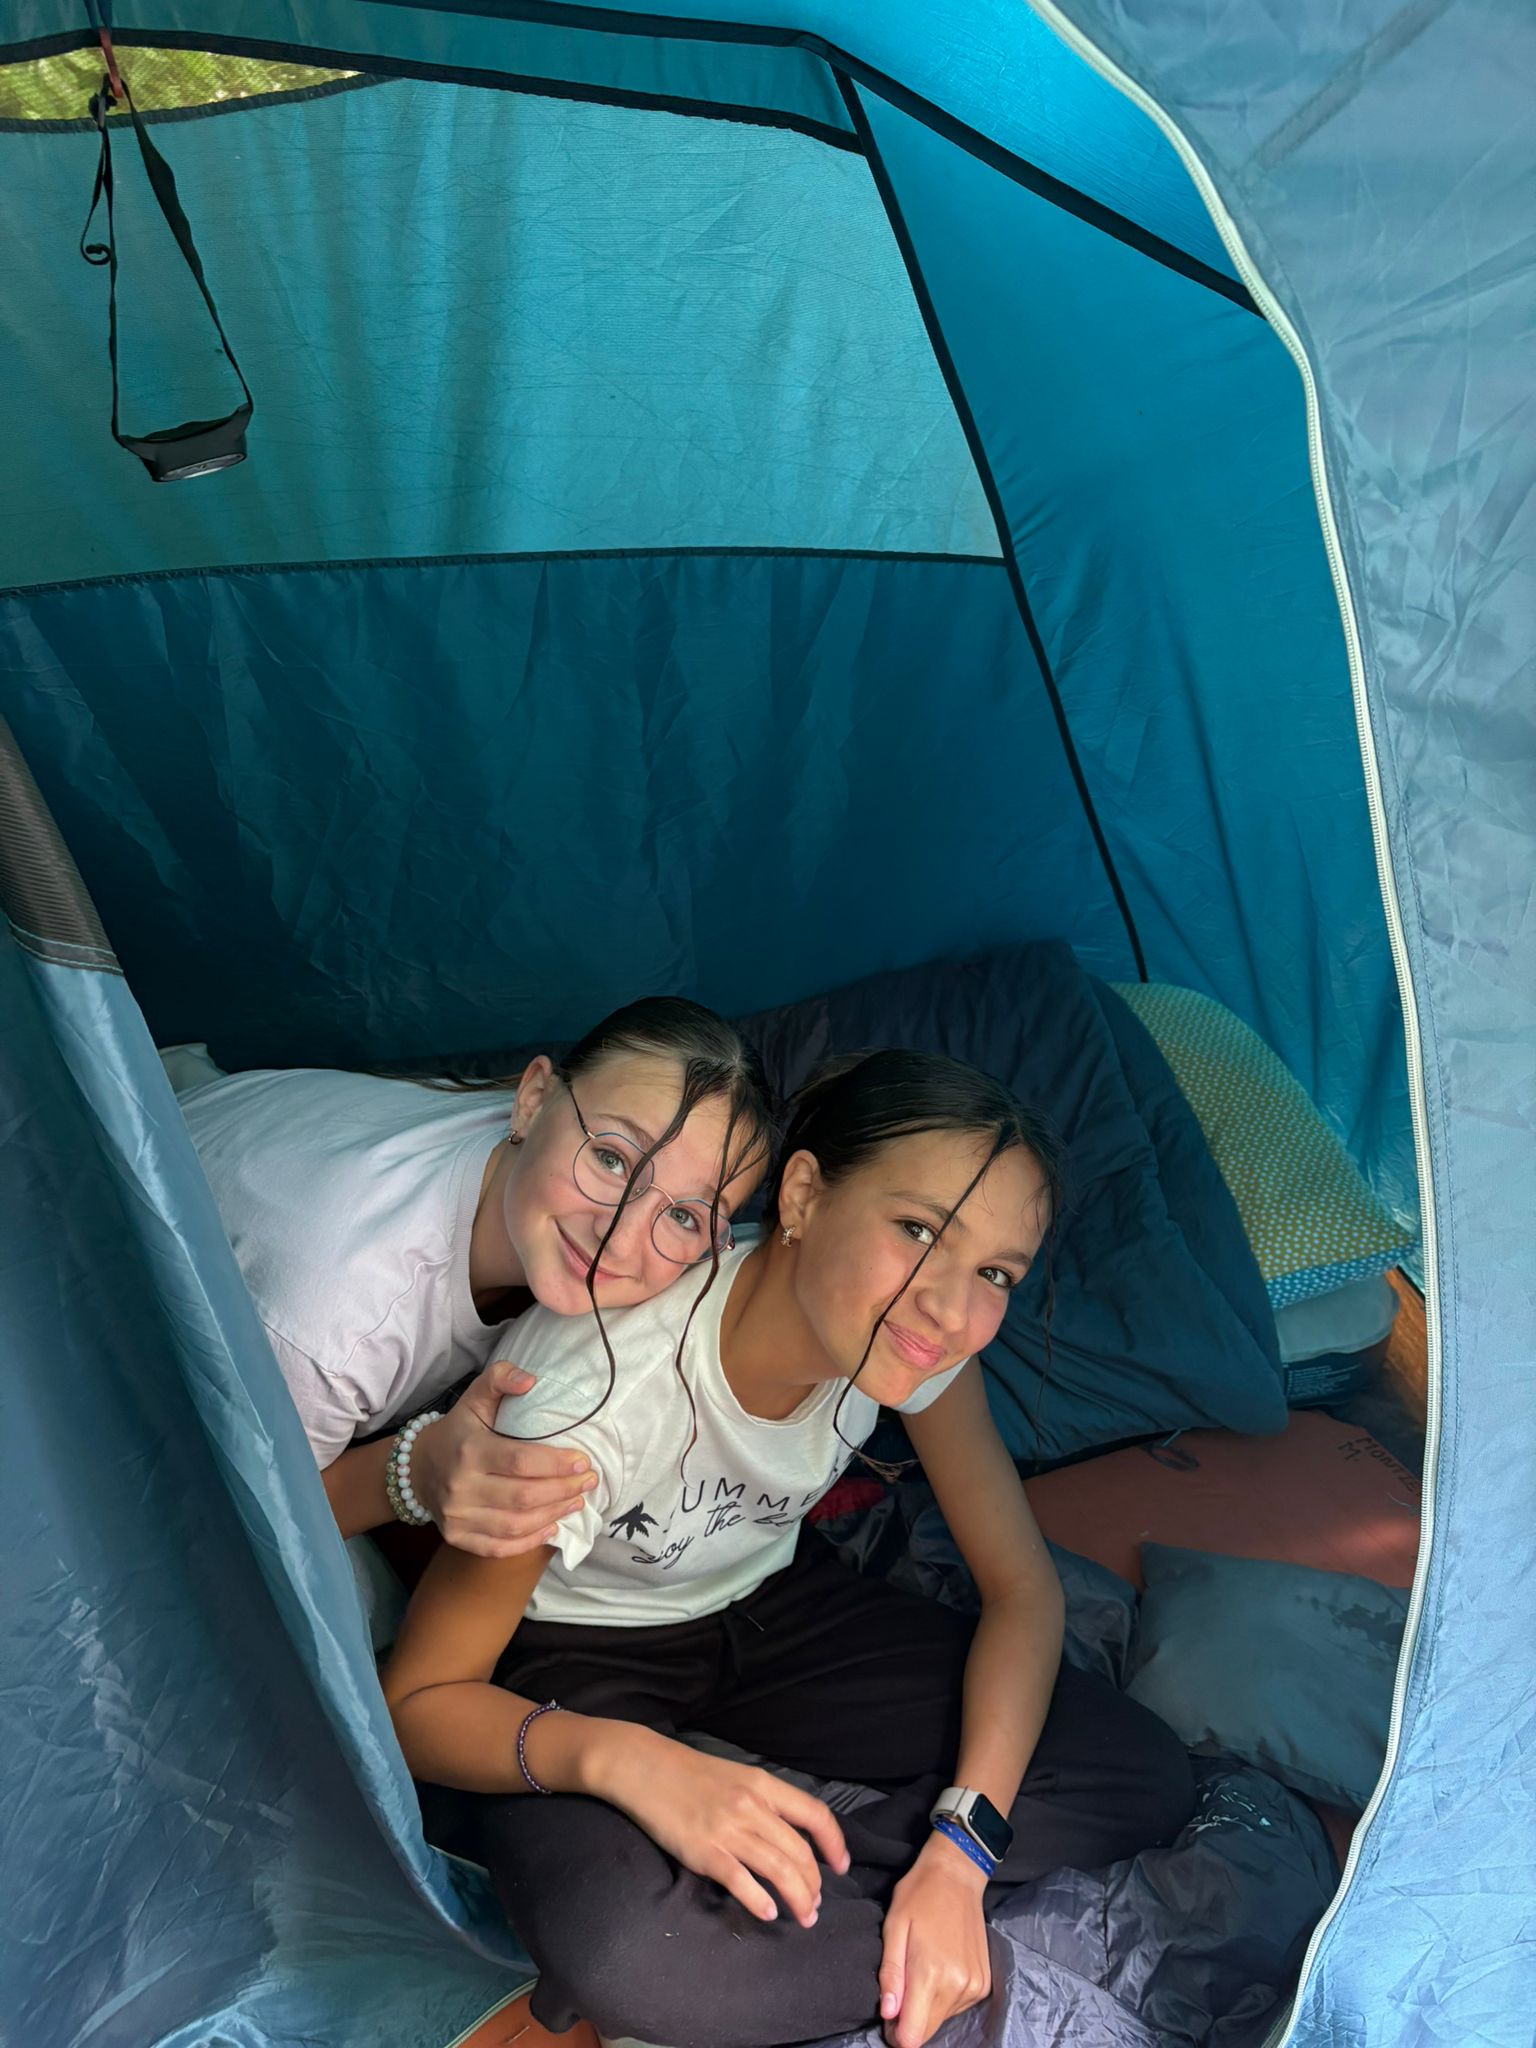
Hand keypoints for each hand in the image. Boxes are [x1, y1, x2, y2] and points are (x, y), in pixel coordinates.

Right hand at [410, 1360, 595, 1555]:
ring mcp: (457, 1516)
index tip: (583, 1461)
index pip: (520, 1461)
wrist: (418, 1467)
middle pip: (523, 1497)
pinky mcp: (457, 1537)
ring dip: (553, 1515)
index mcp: (469, 1450)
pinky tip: (552, 1527)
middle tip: (589, 1481)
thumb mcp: (476, 1397)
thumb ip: (501, 1378)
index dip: (556, 1464)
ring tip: (577, 1502)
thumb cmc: (459, 1430)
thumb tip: (530, 1380)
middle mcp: (461, 1487)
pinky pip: (499, 1547)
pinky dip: (529, 1541)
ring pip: (515, 1525)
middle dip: (563, 1490)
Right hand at [589, 1723, 849, 1928]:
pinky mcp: (704, 1851)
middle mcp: (752, 1807)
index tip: (841, 1866)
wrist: (644, 1768)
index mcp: (763, 1785)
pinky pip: (742, 1881)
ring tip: (804, 1916)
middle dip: (815, 1884)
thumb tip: (789, 1834)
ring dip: (798, 1898)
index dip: (834, 1844)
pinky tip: (768, 1912)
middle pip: (800, 1852)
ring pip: (779, 1870)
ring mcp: (728, 1830)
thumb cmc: (690, 1774)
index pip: (815, 1815)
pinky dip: (760, 1901)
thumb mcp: (737, 1777)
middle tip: (817, 1904)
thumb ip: (764, 1802)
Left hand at [879, 1831, 991, 2047]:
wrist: (958, 1875)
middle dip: (910, 2020)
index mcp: (931, 1974)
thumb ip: (891, 1974)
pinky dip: (945, 1996)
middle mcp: (958, 1986)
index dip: (896, 2034)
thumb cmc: (919, 1895)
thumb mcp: (894, 1927)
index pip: (914, 2036)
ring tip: (921, 1968)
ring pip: (943, 2019)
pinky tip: (939, 1968)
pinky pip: (957, 2006)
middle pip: (928, 2031)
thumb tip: (888, 2014)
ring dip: (928, 2005)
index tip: (889, 2014)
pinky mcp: (984, 1983)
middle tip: (900, 1988)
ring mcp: (975, 1986)